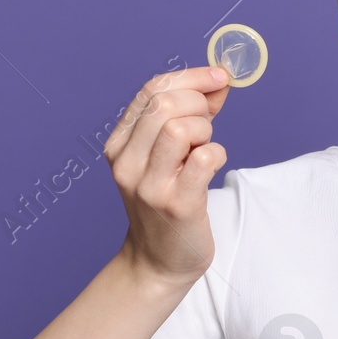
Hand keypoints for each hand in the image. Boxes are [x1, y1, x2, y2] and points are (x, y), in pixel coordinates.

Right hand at [103, 65, 230, 288]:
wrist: (158, 261)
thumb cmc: (166, 202)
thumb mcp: (165, 155)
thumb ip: (188, 115)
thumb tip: (218, 81)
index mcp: (119, 144)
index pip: (152, 90)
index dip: (191, 77)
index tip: (219, 77)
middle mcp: (127, 163)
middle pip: (165, 104)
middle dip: (199, 105)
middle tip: (207, 127)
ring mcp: (150, 185)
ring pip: (182, 128)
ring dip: (206, 132)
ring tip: (203, 150)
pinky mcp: (177, 204)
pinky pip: (205, 159)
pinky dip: (216, 154)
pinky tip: (211, 167)